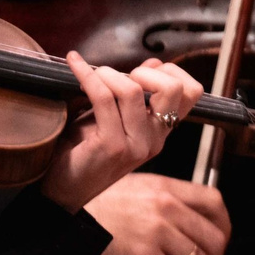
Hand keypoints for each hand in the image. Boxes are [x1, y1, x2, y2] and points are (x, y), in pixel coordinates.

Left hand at [40, 57, 206, 211]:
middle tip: (119, 77)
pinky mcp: (112, 145)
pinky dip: (87, 76)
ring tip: (91, 75)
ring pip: (133, 91)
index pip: (192, 92)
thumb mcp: (115, 119)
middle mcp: (156, 139)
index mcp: (161, 132)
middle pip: (173, 88)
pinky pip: (103, 98)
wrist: (62, 191)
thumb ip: (135, 95)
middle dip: (145, 72)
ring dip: (108, 74)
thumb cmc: (84, 152)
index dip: (171, 71)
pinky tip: (75, 66)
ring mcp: (137, 144)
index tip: (142, 71)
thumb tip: (154, 63)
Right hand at [86, 173, 230, 254]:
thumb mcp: (129, 190)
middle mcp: (167, 207)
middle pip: (213, 239)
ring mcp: (158, 232)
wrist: (58, 222)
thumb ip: (159, 202)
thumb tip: (181, 226)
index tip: (221, 246)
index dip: (224, 228)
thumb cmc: (86, 207)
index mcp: (165, 187)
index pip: (214, 202)